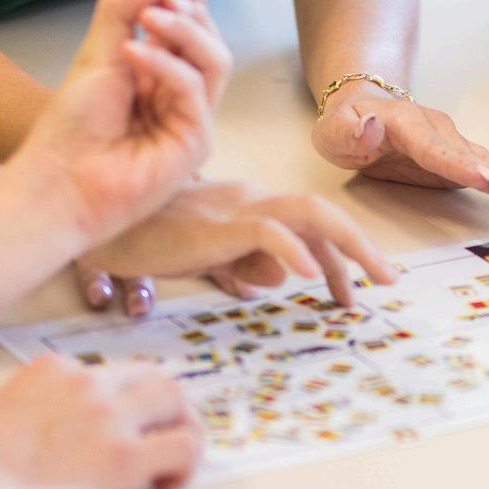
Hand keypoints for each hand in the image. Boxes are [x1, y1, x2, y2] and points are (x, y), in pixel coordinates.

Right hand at [0, 355, 203, 488]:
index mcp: (51, 371)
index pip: (109, 375)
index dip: (120, 407)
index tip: (114, 436)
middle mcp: (86, 383)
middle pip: (154, 378)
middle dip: (163, 410)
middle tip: (159, 443)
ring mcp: (108, 415)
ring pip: (176, 400)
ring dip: (180, 430)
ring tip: (169, 466)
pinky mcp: (124, 457)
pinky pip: (182, 448)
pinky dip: (184, 467)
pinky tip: (163, 488)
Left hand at [9, 0, 223, 245]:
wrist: (58, 181)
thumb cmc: (72, 127)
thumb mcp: (97, 54)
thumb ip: (123, 11)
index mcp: (158, 76)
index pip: (190, 32)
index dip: (189, 1)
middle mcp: (180, 97)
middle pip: (209, 43)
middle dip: (190, 13)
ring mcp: (191, 120)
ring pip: (215, 62)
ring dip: (185, 31)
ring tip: (148, 17)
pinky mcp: (196, 142)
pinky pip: (195, 90)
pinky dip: (166, 65)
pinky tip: (133, 53)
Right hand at [77, 180, 398, 311]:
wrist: (102, 219)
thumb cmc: (144, 237)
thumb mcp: (203, 256)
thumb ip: (239, 266)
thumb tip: (277, 282)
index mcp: (250, 206)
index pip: (311, 225)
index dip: (341, 256)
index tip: (354, 290)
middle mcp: (252, 198)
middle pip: (323, 215)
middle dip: (361, 248)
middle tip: (387, 281)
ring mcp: (238, 206)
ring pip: (311, 214)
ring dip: (349, 248)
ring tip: (367, 286)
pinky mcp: (219, 221)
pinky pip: (269, 231)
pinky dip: (295, 251)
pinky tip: (309, 279)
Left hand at [311, 86, 488, 202]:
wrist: (360, 112)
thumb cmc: (346, 124)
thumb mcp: (332, 129)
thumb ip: (349, 130)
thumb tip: (370, 126)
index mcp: (407, 124)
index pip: (434, 149)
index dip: (460, 165)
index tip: (484, 178)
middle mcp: (436, 130)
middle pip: (470, 156)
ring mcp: (451, 143)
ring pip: (486, 161)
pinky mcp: (458, 158)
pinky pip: (488, 168)